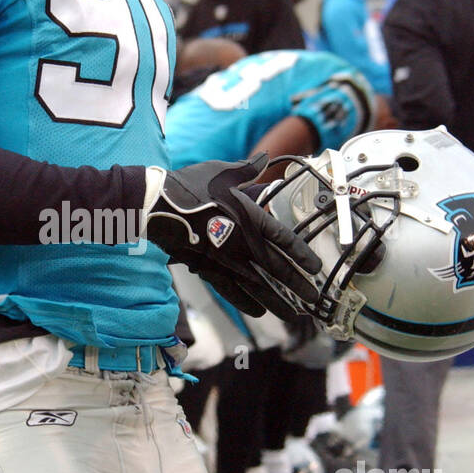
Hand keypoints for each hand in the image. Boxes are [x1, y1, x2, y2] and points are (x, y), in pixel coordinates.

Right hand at [145, 156, 321, 320]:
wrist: (157, 206)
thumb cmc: (189, 187)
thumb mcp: (222, 172)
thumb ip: (247, 169)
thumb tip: (264, 157)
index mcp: (249, 218)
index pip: (284, 239)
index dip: (302, 254)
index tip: (316, 267)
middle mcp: (241, 243)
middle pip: (276, 268)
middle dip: (297, 285)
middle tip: (314, 299)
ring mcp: (224, 260)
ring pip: (256, 286)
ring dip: (276, 302)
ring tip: (292, 315)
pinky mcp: (207, 269)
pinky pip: (231, 291)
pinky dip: (246, 302)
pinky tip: (258, 312)